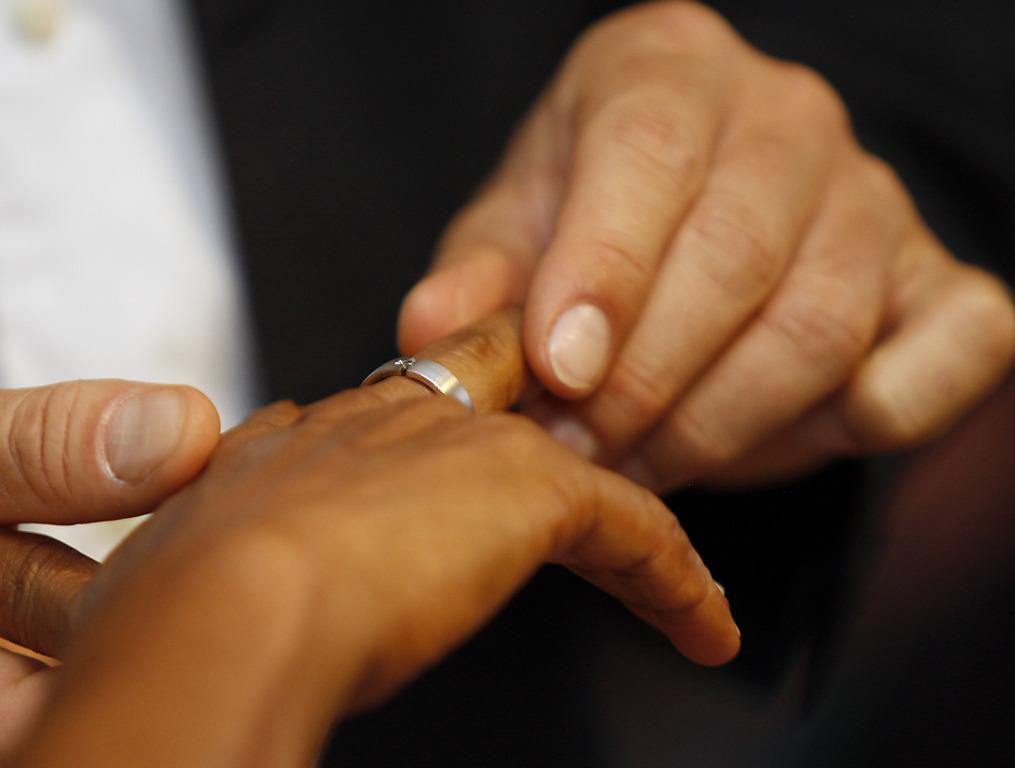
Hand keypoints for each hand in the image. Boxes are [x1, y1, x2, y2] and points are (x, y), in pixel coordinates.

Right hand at [14, 311, 737, 766]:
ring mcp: (461, 442)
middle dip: (543, 422)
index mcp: (314, 438)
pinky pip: (630, 524)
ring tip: (671, 572)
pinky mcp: (525, 489)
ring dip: (619, 507)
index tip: (457, 469)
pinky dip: (672, 577)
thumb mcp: (194, 564)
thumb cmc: (177, 609)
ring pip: (572, 453)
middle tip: (594, 476)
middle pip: (494, 394)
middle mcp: (392, 418)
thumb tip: (211, 554)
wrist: (217, 611)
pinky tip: (705, 626)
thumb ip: (225, 540)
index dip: (434, 435)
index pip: (396, 413)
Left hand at [398, 1, 1014, 489]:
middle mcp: (786, 118)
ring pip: (821, 323)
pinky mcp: (941, 282)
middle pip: (738, 249)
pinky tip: (782, 436)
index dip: (603, 268)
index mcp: (669, 73)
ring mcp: (875, 199)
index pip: (647, 147)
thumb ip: (480, 277)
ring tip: (641, 461)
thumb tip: (433, 336)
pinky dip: (870, 417)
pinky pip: (944, 357)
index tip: (560, 372)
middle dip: (649, 379)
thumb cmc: (597, 222)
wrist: (702, 226)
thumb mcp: (517, 231)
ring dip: (721, 422)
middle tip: (581, 446)